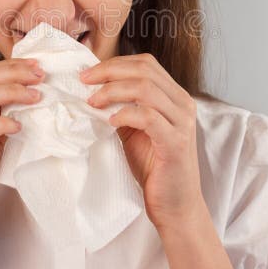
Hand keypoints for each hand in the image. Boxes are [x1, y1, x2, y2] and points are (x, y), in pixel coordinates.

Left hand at [80, 53, 205, 230]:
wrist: (175, 205)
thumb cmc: (154, 167)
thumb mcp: (134, 130)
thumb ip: (122, 107)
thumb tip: (93, 89)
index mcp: (174, 96)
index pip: (146, 64)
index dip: (115, 63)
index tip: (89, 73)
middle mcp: (183, 103)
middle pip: (145, 70)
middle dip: (109, 71)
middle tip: (84, 81)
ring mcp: (182, 122)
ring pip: (146, 88)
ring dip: (113, 90)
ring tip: (93, 102)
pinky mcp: (176, 142)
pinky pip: (148, 117)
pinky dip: (125, 114)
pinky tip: (110, 122)